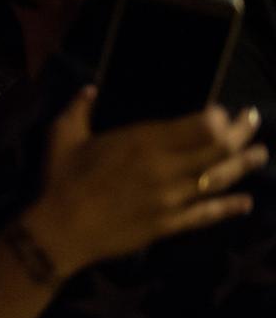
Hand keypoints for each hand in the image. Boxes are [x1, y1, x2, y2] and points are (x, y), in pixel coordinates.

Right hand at [22, 86, 265, 277]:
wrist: (62, 229)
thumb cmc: (61, 178)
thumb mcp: (63, 135)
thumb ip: (79, 108)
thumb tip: (90, 88)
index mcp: (142, 142)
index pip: (196, 127)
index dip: (217, 119)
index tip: (225, 112)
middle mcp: (166, 167)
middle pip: (216, 149)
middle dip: (240, 134)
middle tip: (254, 121)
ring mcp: (172, 198)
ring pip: (217, 179)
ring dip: (242, 165)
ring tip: (261, 154)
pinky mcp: (170, 223)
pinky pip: (206, 214)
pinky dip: (228, 207)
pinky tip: (245, 202)